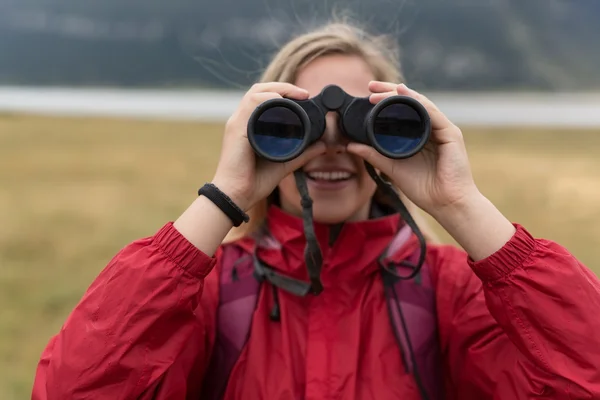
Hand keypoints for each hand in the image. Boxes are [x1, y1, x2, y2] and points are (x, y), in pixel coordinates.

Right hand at [211, 82, 325, 210]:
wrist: (237, 195)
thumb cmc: (254, 181)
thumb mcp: (284, 163)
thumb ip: (302, 153)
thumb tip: (323, 145)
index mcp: (249, 125)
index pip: (263, 98)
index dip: (284, 92)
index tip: (305, 96)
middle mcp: (242, 120)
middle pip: (259, 90)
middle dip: (283, 87)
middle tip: (304, 94)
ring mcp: (237, 123)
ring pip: (255, 93)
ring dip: (277, 89)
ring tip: (296, 95)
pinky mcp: (236, 130)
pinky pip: (250, 105)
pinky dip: (266, 99)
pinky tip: (280, 102)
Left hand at [348, 81, 516, 259]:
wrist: (446, 204)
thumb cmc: (424, 188)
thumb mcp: (392, 167)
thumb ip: (373, 155)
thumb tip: (350, 145)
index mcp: (419, 135)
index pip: (403, 111)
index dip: (386, 100)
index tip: (368, 95)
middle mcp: (431, 128)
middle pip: (411, 102)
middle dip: (391, 91)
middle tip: (371, 86)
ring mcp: (442, 129)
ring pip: (420, 104)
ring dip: (400, 95)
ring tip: (381, 91)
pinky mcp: (451, 134)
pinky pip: (432, 113)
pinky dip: (418, 103)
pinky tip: (405, 95)